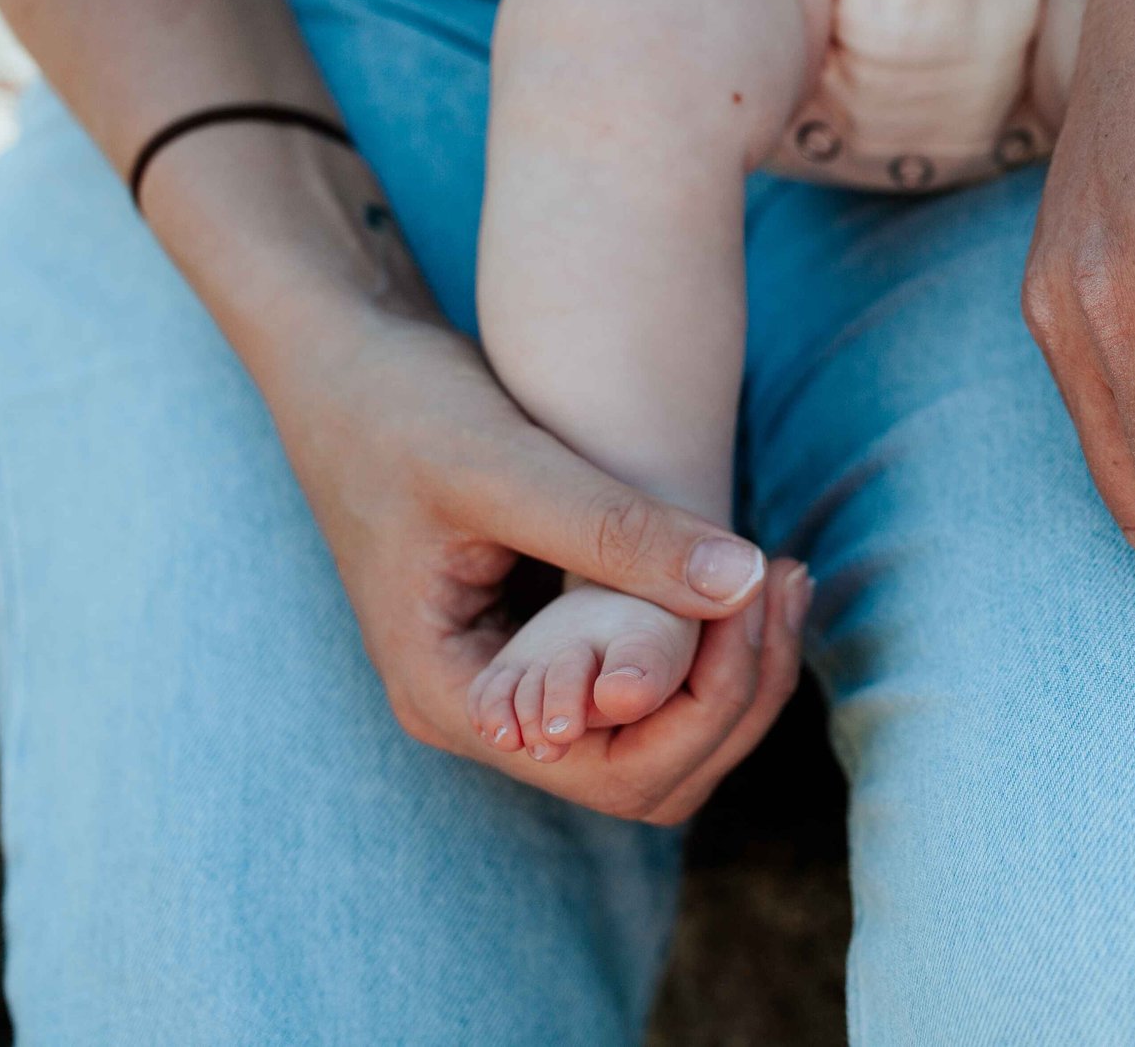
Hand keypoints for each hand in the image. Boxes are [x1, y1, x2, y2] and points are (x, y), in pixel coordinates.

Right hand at [260, 285, 807, 823]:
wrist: (347, 361)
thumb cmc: (399, 409)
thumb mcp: (506, 465)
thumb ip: (618, 531)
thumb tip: (744, 582)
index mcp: (456, 697)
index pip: (614, 770)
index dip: (705, 704)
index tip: (754, 595)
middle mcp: (492, 710)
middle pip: (651, 773)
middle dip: (738, 694)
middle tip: (787, 581)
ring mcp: (523, 676)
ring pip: (661, 736)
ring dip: (737, 672)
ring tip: (784, 574)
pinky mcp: (553, 634)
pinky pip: (652, 678)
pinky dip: (711, 641)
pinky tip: (753, 570)